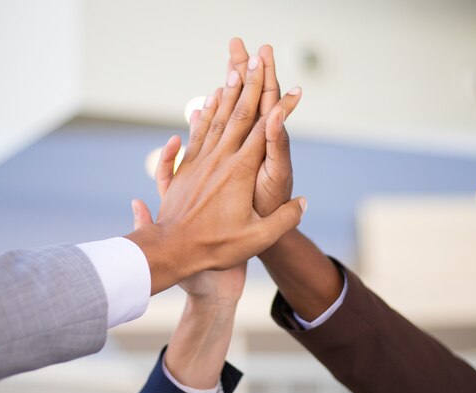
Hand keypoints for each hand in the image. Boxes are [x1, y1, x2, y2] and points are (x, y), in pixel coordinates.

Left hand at [126, 53, 305, 293]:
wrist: (172, 249)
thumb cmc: (216, 246)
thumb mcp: (258, 238)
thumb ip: (285, 220)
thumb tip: (304, 202)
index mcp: (240, 172)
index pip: (266, 132)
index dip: (283, 109)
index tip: (295, 89)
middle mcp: (220, 159)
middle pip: (240, 114)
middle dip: (251, 85)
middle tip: (259, 58)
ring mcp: (200, 160)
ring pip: (217, 119)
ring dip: (228, 92)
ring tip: (235, 68)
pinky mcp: (185, 167)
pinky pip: (196, 134)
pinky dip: (203, 114)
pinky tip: (206, 102)